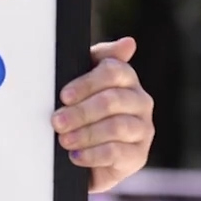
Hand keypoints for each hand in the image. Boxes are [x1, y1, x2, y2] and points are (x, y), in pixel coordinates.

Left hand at [52, 38, 154, 193]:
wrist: (85, 154)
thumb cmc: (83, 113)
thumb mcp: (82, 85)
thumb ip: (97, 60)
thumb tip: (129, 43)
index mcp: (127, 79)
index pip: (114, 71)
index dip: (86, 83)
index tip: (64, 95)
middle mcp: (140, 102)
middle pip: (112, 100)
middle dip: (81, 112)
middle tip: (57, 121)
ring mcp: (143, 129)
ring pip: (116, 127)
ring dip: (85, 134)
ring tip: (64, 140)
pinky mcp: (138, 156)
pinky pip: (116, 153)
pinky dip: (92, 155)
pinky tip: (76, 156)